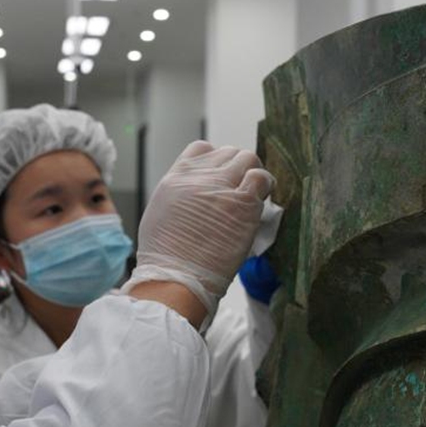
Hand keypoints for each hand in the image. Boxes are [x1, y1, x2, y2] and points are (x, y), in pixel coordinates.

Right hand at [124, 141, 273, 318]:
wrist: (175, 277)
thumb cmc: (165, 258)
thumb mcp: (160, 213)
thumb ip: (179, 195)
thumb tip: (195, 193)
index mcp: (176, 178)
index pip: (202, 149)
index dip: (215, 161)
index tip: (221, 178)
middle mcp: (199, 177)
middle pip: (228, 153)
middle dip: (237, 168)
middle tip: (241, 189)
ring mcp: (221, 187)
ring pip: (247, 158)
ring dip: (253, 173)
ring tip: (253, 194)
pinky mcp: (243, 203)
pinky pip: (262, 177)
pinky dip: (265, 185)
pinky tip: (261, 201)